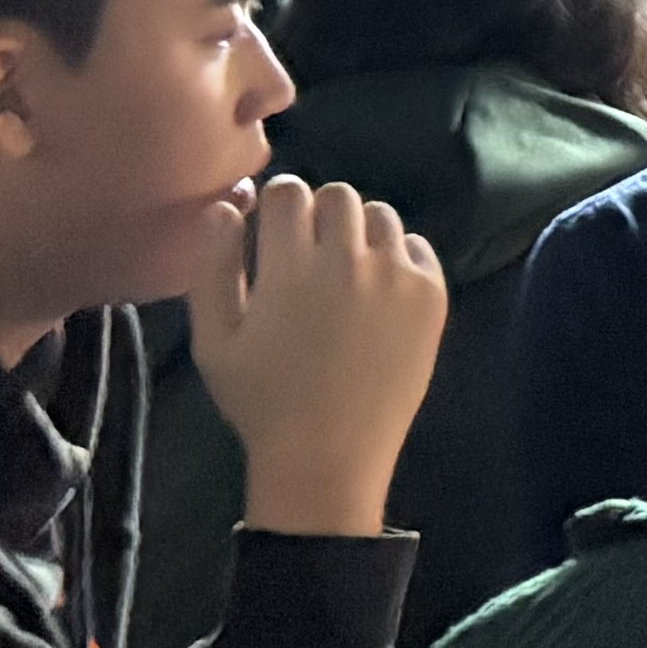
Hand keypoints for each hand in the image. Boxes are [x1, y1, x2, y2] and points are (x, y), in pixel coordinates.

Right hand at [189, 180, 448, 535]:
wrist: (330, 456)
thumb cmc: (262, 400)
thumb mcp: (214, 340)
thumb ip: (214, 265)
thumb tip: (229, 205)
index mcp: (291, 268)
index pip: (289, 191)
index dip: (277, 206)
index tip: (274, 231)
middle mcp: (350, 261)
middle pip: (338, 195)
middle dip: (318, 215)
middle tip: (307, 255)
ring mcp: (398, 276)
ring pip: (380, 215)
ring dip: (358, 232)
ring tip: (344, 274)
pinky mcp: (432, 295)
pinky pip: (416, 246)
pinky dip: (396, 257)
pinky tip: (377, 293)